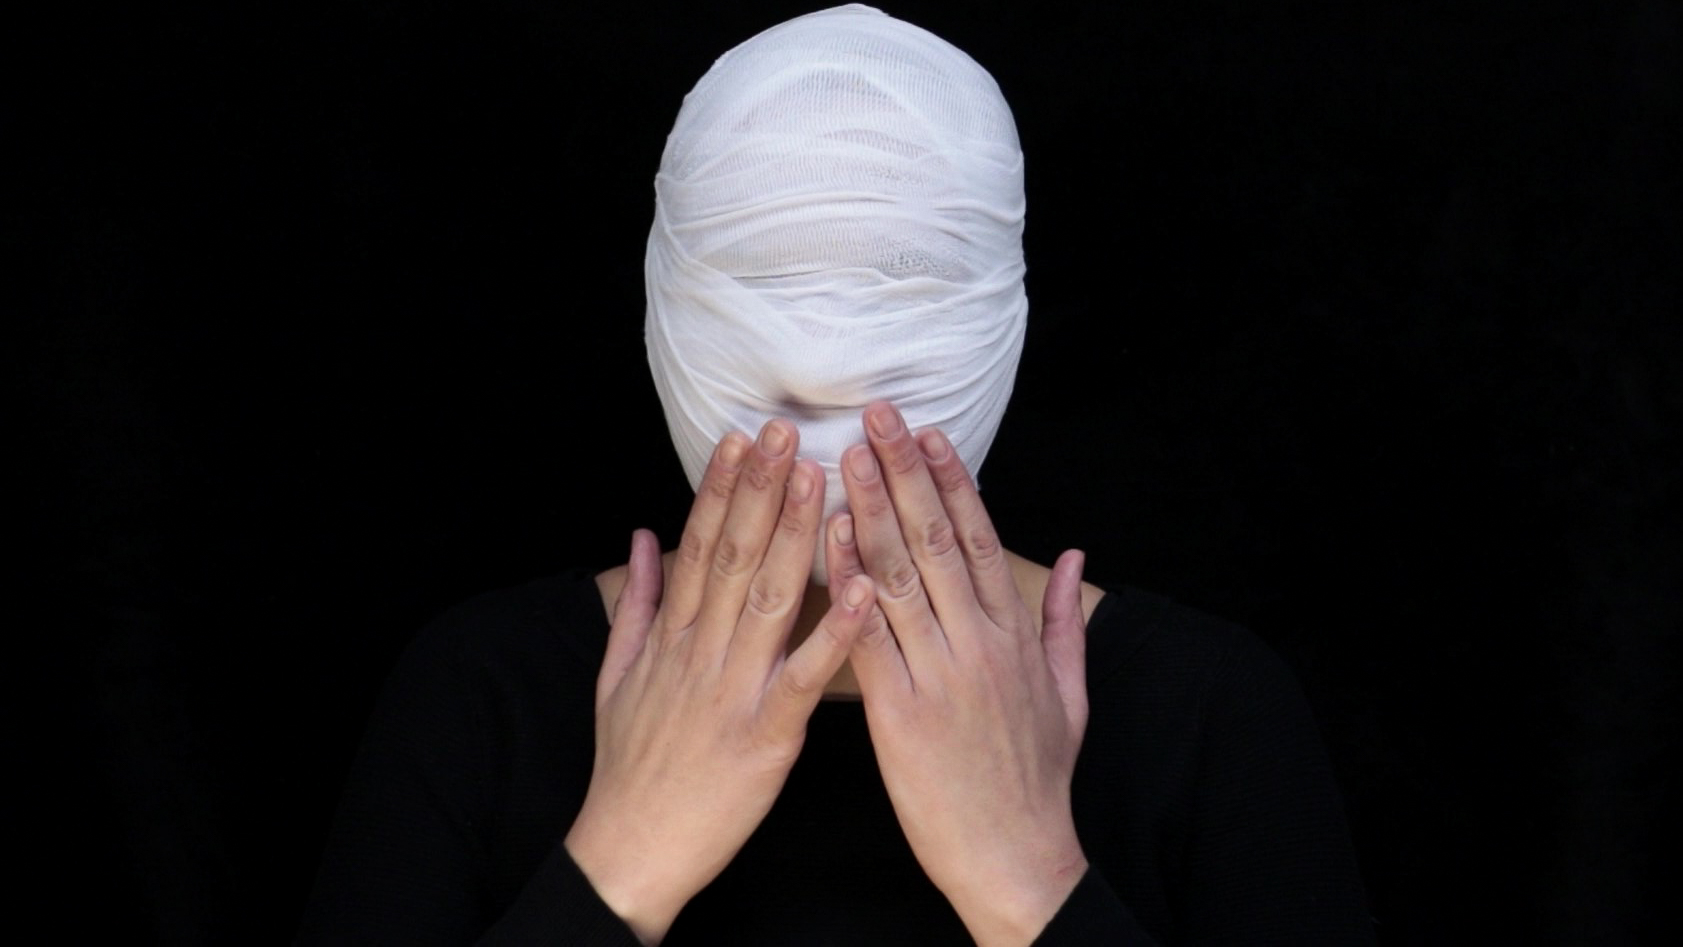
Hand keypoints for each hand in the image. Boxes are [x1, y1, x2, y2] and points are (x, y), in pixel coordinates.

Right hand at [565, 419, 876, 945]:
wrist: (630, 848)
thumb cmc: (631, 764)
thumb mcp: (617, 676)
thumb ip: (639, 603)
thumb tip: (643, 534)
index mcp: (674, 636)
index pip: (700, 544)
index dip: (723, 487)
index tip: (744, 437)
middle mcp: (702, 650)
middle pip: (734, 554)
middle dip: (762, 489)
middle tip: (787, 431)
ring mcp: (733, 689)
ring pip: (768, 598)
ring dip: (796, 535)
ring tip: (821, 479)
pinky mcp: (765, 733)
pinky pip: (804, 675)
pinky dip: (832, 631)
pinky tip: (859, 587)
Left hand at [825, 401, 1091, 946]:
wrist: (1015, 856)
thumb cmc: (1036, 779)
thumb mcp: (1070, 694)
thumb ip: (1062, 620)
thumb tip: (1071, 556)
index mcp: (1014, 636)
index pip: (978, 538)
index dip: (953, 480)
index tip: (931, 433)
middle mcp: (979, 644)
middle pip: (936, 540)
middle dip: (905, 471)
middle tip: (878, 417)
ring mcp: (940, 674)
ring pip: (900, 575)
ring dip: (870, 508)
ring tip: (843, 456)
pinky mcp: (901, 712)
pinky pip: (869, 635)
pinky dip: (849, 583)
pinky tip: (829, 539)